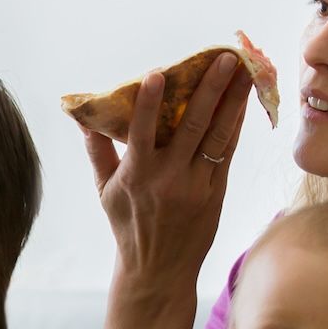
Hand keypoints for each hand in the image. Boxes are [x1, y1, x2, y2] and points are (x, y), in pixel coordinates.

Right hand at [86, 53, 252, 288]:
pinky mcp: (216, 193)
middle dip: (209, 89)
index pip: (143, 131)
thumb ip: (97, 151)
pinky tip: (242, 103)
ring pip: (218, 136)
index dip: (151, 101)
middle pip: (192, 126)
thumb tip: (83, 117)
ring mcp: (196, 186)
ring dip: (233, 101)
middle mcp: (168, 178)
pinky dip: (235, 126)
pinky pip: (228, 152)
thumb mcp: (105, 191)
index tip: (159, 71)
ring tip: (244, 72)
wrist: (158, 270)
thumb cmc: (128, 226)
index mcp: (137, 175)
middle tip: (223, 58)